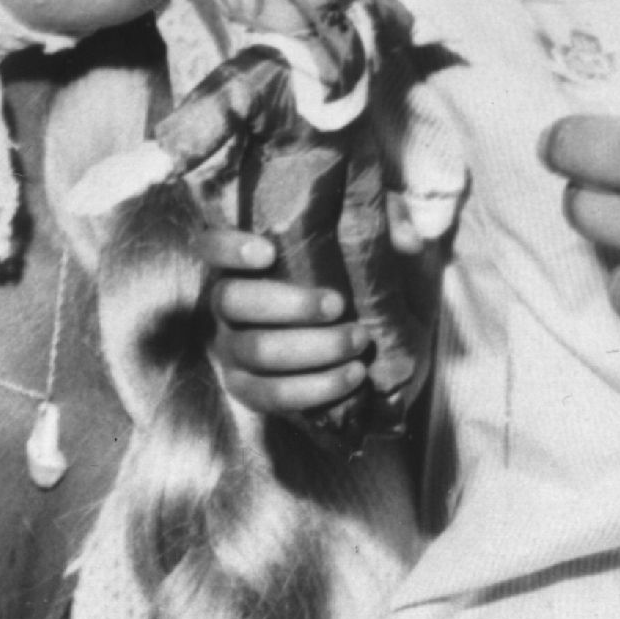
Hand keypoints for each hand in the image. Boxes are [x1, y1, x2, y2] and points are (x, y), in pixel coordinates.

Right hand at [191, 224, 373, 418]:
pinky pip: (270, 394)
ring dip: (310, 349)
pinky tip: (352, 376)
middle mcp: (227, 302)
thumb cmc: (356, 276)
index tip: (267, 252)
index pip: (211, 244)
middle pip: (231, 300)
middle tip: (339, 305)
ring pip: (254, 350)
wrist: (365, 339)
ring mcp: (232, 347)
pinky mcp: (248, 388)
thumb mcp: (374, 242)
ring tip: (358, 342)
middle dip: (288, 304)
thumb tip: (408, 240)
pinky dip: (313, 389)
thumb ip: (387, 224)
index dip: (229, 247)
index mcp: (243, 260)